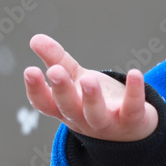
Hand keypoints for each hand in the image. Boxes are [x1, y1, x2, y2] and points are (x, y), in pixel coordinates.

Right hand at [23, 33, 158, 141]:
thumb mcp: (75, 79)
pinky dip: (134, 92)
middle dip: (61, 90)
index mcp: (65, 109)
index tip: (30, 70)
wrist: (130, 128)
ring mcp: (107, 122)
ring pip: (95, 114)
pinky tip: (135, 73)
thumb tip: (35, 38)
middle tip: (55, 71)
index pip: (45, 103)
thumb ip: (56, 59)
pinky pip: (132, 108)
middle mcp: (82, 119)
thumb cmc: (95, 100)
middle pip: (68, 107)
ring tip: (89, 78)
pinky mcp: (131, 119)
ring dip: (91, 97)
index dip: (36, 89)